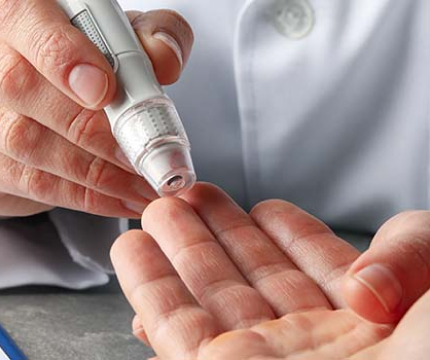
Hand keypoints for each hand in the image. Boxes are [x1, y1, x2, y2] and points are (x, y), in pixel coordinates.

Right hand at [0, 1, 192, 216]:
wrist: (60, 94)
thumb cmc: (95, 60)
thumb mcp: (128, 37)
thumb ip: (152, 36)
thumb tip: (165, 61)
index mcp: (27, 14)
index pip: (29, 23)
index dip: (66, 58)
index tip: (104, 90)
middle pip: (27, 90)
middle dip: (99, 133)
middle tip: (148, 157)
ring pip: (32, 145)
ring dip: (100, 174)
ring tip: (146, 185)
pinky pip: (36, 183)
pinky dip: (88, 196)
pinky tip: (123, 199)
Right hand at [112, 183, 429, 358]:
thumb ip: (411, 254)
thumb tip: (361, 277)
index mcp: (367, 326)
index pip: (314, 265)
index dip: (286, 230)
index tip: (261, 205)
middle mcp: (310, 348)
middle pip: (250, 273)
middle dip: (216, 228)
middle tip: (189, 194)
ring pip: (206, 297)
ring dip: (176, 252)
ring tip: (156, 211)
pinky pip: (175, 331)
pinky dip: (152, 291)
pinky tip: (137, 254)